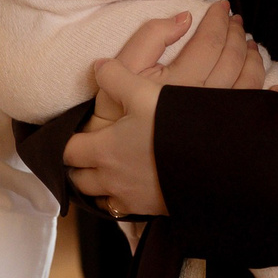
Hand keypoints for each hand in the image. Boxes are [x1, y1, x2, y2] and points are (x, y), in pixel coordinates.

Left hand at [65, 59, 166, 216]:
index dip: (66, 141)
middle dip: (78, 167)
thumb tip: (98, 66)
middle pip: (79, 179)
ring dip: (97, 186)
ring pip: (99, 198)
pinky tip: (131, 187)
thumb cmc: (171, 128)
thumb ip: (115, 77)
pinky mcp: (148, 211)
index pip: (68, 150)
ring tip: (105, 172)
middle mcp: (111, 179)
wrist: (211, 164)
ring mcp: (129, 199)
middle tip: (84, 155)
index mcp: (103, 150)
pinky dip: (119, 199)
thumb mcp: (143, 93)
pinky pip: (122, 210)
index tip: (70, 135)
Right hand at [92, 1, 263, 121]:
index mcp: (177, 82)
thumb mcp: (120, 70)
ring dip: (253, 58)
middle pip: (233, 59)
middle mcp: (201, 102)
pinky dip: (268, 94)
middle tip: (236, 21)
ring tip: (250, 45)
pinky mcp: (222, 138)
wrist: (118, 163)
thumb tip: (184, 18)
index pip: (209, 42)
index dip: (218, 20)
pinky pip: (253, 111)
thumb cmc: (116, 116)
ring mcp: (215, 122)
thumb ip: (149, 38)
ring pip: (248, 83)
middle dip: (237, 34)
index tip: (221, 7)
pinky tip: (274, 84)